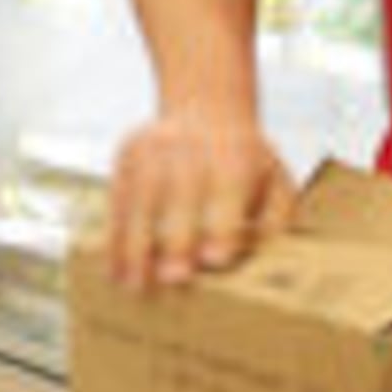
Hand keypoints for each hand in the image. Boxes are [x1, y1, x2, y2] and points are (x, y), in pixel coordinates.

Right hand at [105, 112, 296, 288]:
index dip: (221, 229)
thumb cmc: (247, 162)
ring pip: (140, 203)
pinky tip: (112, 269)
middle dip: (174, 242)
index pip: (227, 196)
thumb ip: (278, 219)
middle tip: (171, 280)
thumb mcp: (277, 180)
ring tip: (132, 286)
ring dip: (134, 249)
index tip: (213, 260)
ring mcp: (154, 151)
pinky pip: (117, 200)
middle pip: (179, 201)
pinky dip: (113, 237)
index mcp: (235, 159)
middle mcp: (191, 151)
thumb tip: (271, 257)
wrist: (206, 105)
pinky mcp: (128, 154)